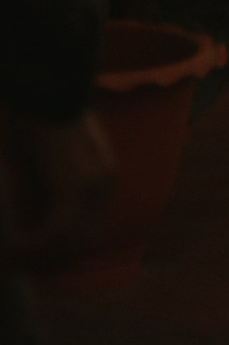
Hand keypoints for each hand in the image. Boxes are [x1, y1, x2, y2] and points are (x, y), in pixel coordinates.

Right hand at [8, 106, 113, 262]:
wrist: (41, 80)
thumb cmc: (33, 115)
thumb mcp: (37, 165)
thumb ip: (40, 196)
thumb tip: (27, 230)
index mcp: (99, 176)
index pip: (87, 233)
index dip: (57, 254)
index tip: (26, 260)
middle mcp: (103, 182)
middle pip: (84, 244)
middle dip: (49, 263)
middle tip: (14, 263)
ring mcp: (95, 183)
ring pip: (71, 244)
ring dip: (37, 260)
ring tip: (8, 259)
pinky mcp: (77, 182)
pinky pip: (57, 231)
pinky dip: (32, 247)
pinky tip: (9, 250)